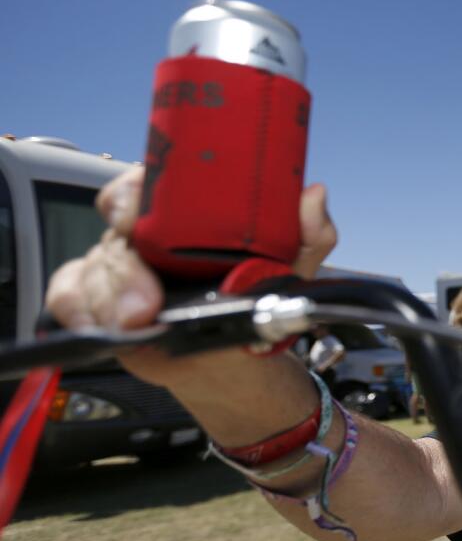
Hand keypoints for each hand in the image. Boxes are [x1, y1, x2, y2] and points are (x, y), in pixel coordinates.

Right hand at [45, 167, 338, 386]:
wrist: (242, 357)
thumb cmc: (257, 297)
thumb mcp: (291, 265)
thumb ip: (307, 232)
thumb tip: (313, 197)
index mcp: (184, 212)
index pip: (148, 183)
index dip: (135, 191)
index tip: (135, 214)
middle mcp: (146, 232)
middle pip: (115, 229)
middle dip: (125, 265)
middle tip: (145, 299)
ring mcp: (118, 266)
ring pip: (92, 268)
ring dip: (111, 300)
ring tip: (140, 323)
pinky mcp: (98, 300)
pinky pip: (69, 296)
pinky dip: (81, 312)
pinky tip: (106, 327)